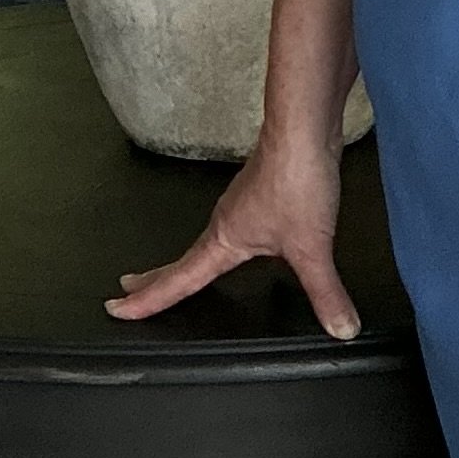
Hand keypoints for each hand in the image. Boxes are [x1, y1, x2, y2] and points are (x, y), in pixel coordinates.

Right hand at [105, 127, 361, 339]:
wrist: (303, 129)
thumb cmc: (296, 180)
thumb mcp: (312, 246)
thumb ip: (326, 291)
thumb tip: (341, 328)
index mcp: (223, 240)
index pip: (178, 280)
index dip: (148, 299)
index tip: (117, 308)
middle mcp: (223, 223)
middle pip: (181, 260)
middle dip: (154, 278)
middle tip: (128, 289)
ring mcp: (239, 206)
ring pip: (203, 242)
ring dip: (184, 260)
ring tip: (175, 273)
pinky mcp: (257, 193)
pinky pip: (227, 228)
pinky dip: (215, 243)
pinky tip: (235, 243)